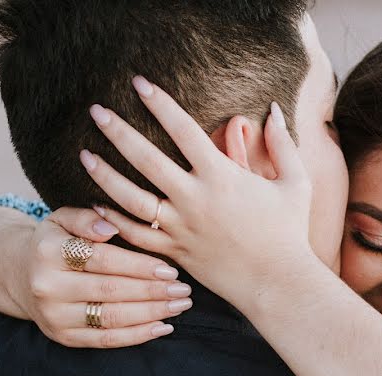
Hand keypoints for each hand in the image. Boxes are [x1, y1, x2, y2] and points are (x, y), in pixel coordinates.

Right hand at [10, 206, 193, 347]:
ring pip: (112, 318)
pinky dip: (138, 336)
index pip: (103, 260)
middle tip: (184, 290)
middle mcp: (47, 287)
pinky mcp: (63, 337)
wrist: (20, 275)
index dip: (139, 266)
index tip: (170, 269)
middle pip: (111, 291)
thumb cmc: (55, 242)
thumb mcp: (63, 219)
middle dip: (153, 291)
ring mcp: (54, 316)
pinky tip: (163, 326)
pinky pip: (106, 340)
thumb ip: (87, 218)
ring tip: (179, 305)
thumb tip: (110, 227)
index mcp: (48, 251)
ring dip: (152, 313)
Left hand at [78, 76, 314, 310]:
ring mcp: (182, 228)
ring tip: (85, 155)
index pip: (183, 130)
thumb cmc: (290, 233)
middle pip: (146, 159)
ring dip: (105, 175)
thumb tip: (275, 110)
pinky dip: (114, 221)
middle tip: (96, 111)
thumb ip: (283, 145)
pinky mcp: (176, 253)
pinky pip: (137, 235)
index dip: (160, 103)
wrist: (278, 284)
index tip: (139, 84)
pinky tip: (97, 205)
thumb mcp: (296, 184)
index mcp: (223, 177)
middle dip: (118, 132)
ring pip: (131, 199)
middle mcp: (196, 200)